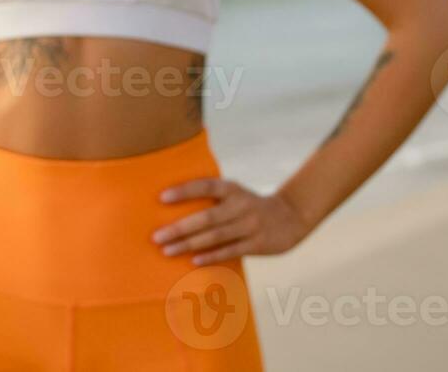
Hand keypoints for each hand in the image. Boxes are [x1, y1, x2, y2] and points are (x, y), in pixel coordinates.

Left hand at [151, 178, 311, 263]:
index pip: (205, 186)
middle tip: (156, 237)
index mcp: (232, 189)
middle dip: (179, 228)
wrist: (291, 216)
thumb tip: (173, 209)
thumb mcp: (235, 193)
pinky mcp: (258, 244)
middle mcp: (240, 205)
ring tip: (167, 250)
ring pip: (215, 237)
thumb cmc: (250, 205)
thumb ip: (212, 198)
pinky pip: (230, 251)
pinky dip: (211, 256)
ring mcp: (250, 225)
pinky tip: (193, 261)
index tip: (161, 198)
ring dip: (189, 245)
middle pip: (206, 218)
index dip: (184, 191)